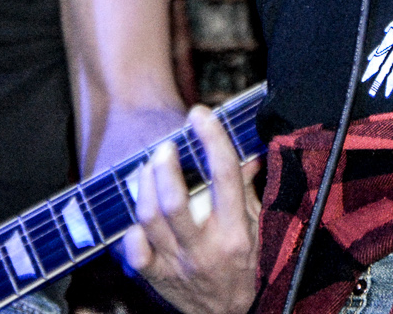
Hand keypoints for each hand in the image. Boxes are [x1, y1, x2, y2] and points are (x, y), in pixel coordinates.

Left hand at [120, 106, 261, 313]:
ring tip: (149, 168)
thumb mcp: (260, 228)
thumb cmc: (249, 266)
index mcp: (236, 232)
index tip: (200, 114)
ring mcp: (179, 265)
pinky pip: (135, 252)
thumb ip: (248, 190)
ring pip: (150, 220)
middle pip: (175, 201)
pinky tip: (139, 213)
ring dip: (145, 186)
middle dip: (165, 165)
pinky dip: (132, 229)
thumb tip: (248, 154)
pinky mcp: (159, 278)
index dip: (211, 138)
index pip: (224, 175)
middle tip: (165, 146)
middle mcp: (206, 249)